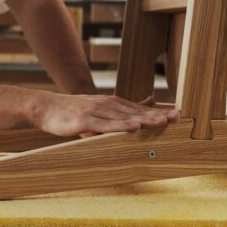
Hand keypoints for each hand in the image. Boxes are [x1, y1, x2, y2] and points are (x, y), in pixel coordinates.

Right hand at [31, 94, 179, 137]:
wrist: (47, 108)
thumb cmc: (74, 110)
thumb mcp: (101, 106)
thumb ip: (124, 107)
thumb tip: (151, 99)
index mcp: (113, 104)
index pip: (140, 108)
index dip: (159, 111)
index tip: (179, 114)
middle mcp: (108, 105)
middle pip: (136, 111)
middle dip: (157, 114)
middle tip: (177, 117)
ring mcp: (97, 112)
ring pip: (124, 117)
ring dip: (143, 119)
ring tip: (161, 122)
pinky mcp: (85, 121)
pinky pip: (105, 125)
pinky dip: (120, 126)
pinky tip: (132, 127)